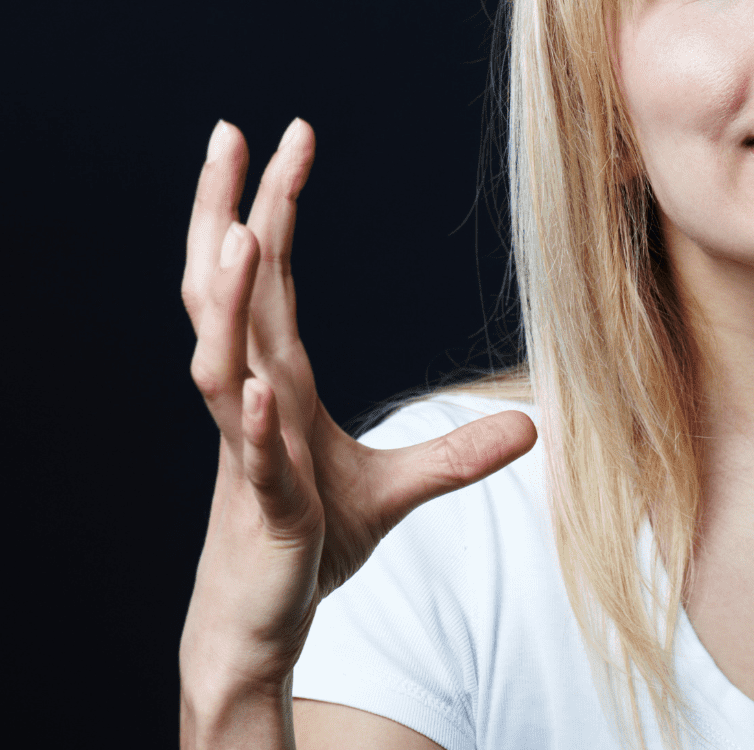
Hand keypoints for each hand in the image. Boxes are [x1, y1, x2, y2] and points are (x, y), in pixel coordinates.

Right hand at [178, 119, 535, 706]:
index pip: (271, 274)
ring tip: (243, 237)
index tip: (291, 133)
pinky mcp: (263, 503)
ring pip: (220, 359)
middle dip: (224, 210)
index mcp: (280, 377)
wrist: (258, 621)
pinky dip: (255, 420)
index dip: (275, 203)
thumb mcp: (400, 489)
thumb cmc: (307, 540)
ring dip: (230, 301)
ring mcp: (248, 448)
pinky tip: (262, 387)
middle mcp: (253, 397)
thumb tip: (533, 424)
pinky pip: (252, 454)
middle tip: (229, 131)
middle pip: (225, 289)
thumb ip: (458, 452)